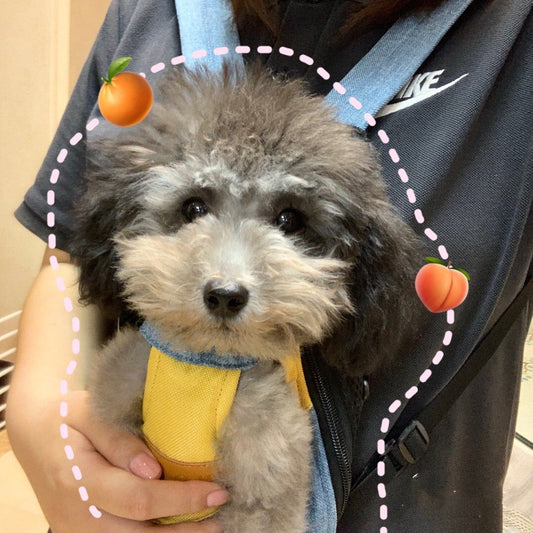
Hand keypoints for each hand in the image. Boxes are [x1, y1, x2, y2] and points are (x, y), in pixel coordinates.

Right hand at [9, 391, 226, 531]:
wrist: (33, 433)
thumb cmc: (66, 417)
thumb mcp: (87, 412)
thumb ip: (118, 439)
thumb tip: (153, 469)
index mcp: (80, 480)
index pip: (139, 499)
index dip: (181, 499)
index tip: (217, 490)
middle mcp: (77, 515)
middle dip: (184, 532)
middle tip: (221, 520)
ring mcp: (74, 531)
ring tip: (207, 529)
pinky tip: (174, 529)